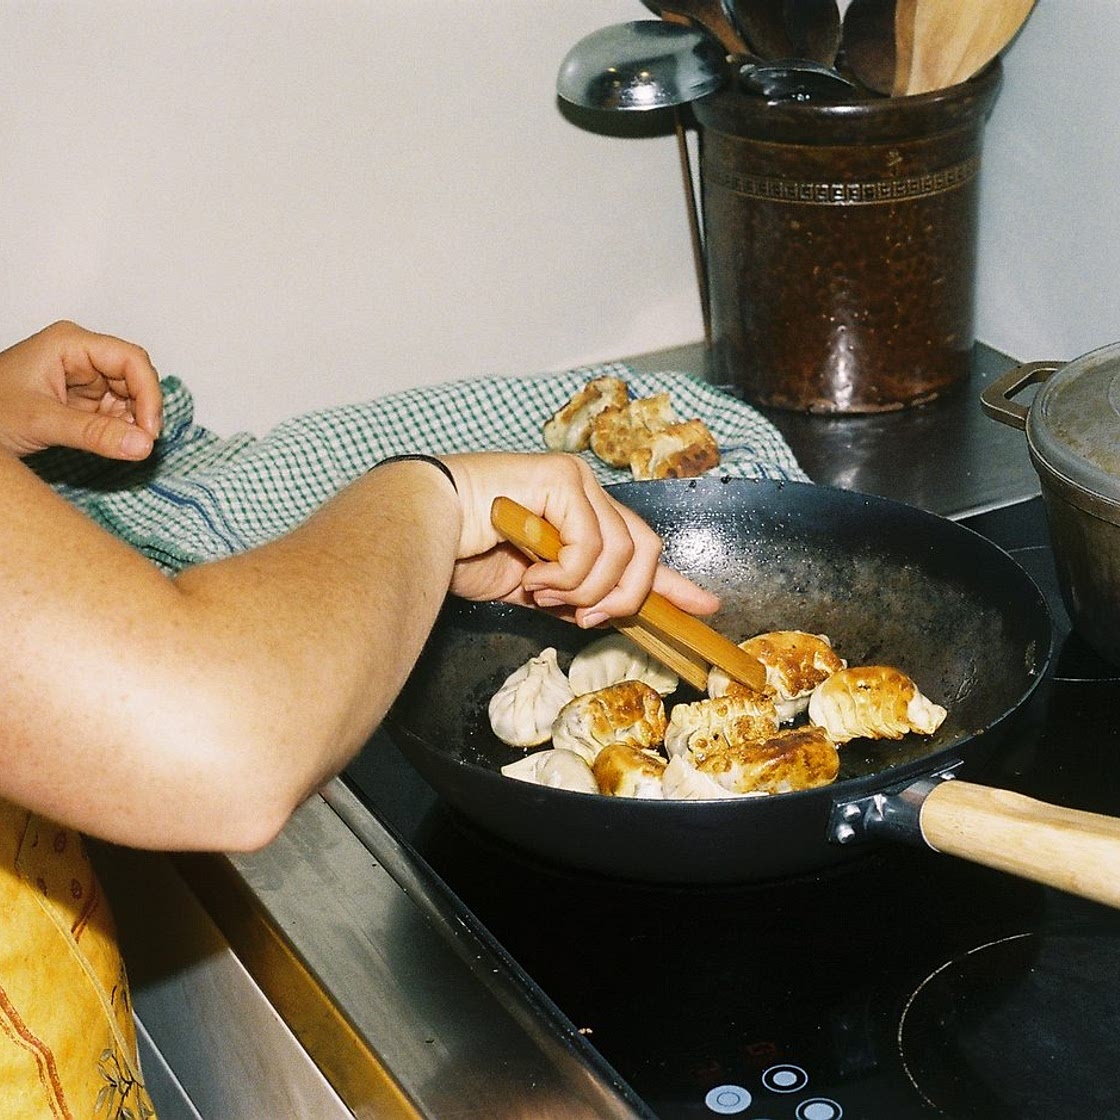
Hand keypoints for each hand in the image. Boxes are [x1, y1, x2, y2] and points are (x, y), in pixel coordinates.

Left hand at [0, 320, 161, 459]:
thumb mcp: (42, 422)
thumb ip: (94, 434)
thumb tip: (144, 446)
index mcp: (70, 343)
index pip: (130, 359)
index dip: (148, 393)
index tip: (151, 430)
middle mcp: (81, 357)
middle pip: (135, 377)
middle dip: (143, 410)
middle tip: (143, 443)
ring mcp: (84, 379)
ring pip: (130, 397)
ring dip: (134, 423)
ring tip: (124, 446)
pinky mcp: (83, 402)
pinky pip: (116, 413)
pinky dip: (122, 431)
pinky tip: (114, 444)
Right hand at [442, 451, 719, 626]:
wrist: (423, 528)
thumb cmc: (466, 554)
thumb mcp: (538, 589)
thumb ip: (579, 596)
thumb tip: (615, 615)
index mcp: (583, 516)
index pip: (642, 546)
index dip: (674, 581)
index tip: (706, 606)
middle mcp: (587, 492)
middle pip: (644, 549)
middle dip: (622, 596)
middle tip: (582, 616)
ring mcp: (576, 481)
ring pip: (621, 553)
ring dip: (582, 590)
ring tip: (540, 590)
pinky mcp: (562, 478)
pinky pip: (590, 545)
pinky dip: (565, 575)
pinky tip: (532, 574)